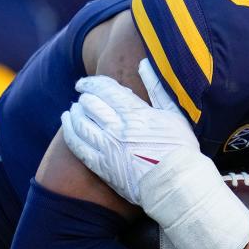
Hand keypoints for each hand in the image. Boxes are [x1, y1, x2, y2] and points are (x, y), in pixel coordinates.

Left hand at [61, 69, 197, 203]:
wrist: (177, 184)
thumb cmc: (181, 148)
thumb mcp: (174, 114)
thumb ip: (157, 88)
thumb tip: (143, 64)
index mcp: (135, 113)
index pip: (105, 90)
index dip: (91, 83)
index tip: (84, 83)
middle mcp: (118, 128)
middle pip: (90, 105)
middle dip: (84, 98)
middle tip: (81, 96)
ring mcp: (108, 148)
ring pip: (80, 124)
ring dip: (74, 113)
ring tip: (72, 110)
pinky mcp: (102, 166)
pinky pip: (78, 146)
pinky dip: (69, 132)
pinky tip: (67, 126)